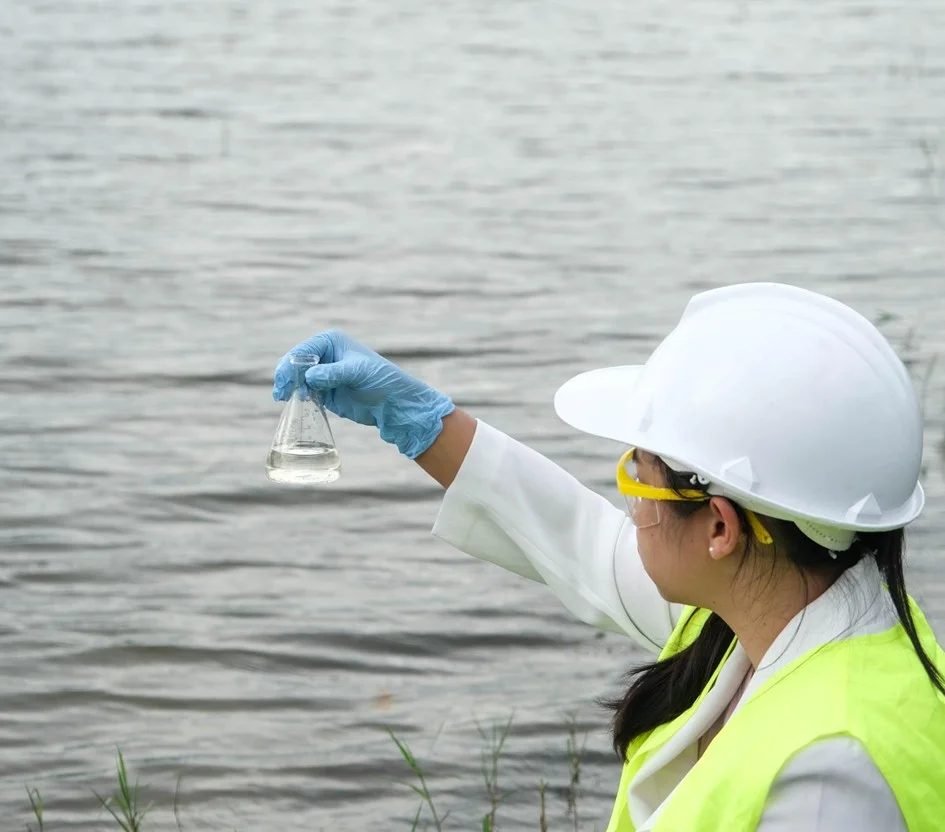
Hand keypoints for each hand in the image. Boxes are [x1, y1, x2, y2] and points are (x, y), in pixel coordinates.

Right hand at [272, 330, 454, 458]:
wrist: (395, 403)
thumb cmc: (382, 380)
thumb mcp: (358, 372)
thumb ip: (333, 373)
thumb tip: (309, 377)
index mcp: (331, 341)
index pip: (303, 350)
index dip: (291, 364)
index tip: (285, 381)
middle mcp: (325, 355)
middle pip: (296, 363)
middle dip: (286, 376)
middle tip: (280, 393)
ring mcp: (323, 374)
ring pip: (297, 379)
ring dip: (289, 387)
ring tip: (284, 398)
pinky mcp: (325, 392)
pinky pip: (305, 392)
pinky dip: (298, 397)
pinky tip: (294, 403)